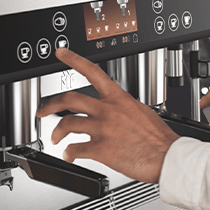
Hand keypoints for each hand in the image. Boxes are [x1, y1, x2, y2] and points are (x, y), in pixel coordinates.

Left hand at [36, 48, 178, 183]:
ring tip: (55, 139)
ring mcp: (102, 129)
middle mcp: (107, 110)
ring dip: (56, 132)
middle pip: (70, 99)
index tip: (61, 54)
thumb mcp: (142, 111)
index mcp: (118, 98)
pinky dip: (68, 153)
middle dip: (50, 104)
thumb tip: (118, 107)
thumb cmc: (158, 138)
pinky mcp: (101, 149)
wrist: (166, 156)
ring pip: (68, 123)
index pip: (92, 72)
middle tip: (43, 110)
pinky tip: (69, 155)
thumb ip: (124, 107)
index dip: (73, 60)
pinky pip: (75, 149)